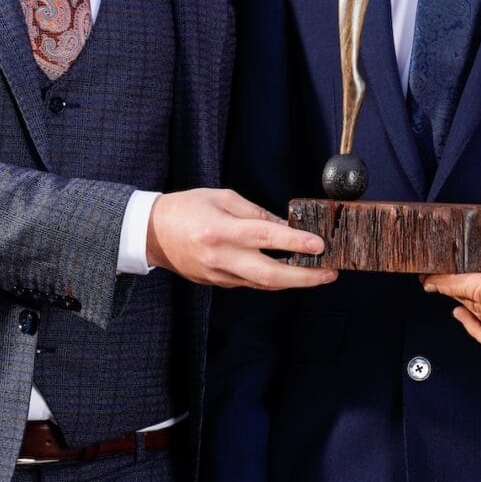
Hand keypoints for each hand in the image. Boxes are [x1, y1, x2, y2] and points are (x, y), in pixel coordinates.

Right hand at [146, 189, 335, 289]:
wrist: (150, 233)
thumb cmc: (185, 208)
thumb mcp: (222, 198)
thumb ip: (255, 213)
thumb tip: (285, 225)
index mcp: (222, 230)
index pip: (266, 237)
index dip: (295, 242)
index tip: (319, 245)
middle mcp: (222, 257)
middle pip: (270, 274)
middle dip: (305, 277)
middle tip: (330, 273)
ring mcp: (219, 274)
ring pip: (263, 283)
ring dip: (293, 281)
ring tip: (318, 273)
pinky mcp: (217, 283)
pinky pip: (250, 283)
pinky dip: (272, 279)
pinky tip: (289, 273)